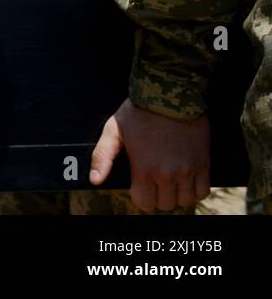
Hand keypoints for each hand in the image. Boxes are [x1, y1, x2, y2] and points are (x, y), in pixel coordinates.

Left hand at [90, 98, 209, 211]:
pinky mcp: (204, 163)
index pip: (144, 203)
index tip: (139, 184)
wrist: (170, 93)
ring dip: (177, 194)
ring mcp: (187, 170)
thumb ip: (102, 156)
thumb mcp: (113, 130)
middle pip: (164, 205)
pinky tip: (186, 179)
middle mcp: (167, 174)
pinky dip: (195, 190)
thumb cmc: (138, 111)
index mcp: (144, 168)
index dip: (140, 196)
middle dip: (157, 195)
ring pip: (185, 201)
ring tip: (170, 180)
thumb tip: (95, 180)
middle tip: (154, 180)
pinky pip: (203, 192)